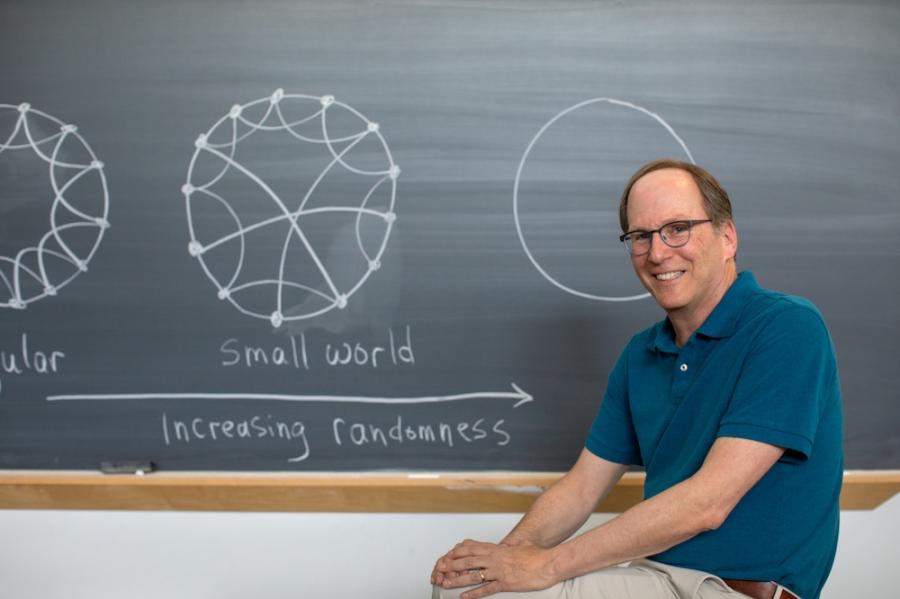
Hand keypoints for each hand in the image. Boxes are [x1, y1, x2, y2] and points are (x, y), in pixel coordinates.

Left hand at [432, 539, 557, 598]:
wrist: (548, 563)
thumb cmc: (534, 557)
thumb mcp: (516, 548)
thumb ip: (504, 549)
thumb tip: (498, 549)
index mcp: (496, 549)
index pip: (470, 548)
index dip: (456, 553)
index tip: (447, 556)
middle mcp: (495, 558)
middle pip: (467, 560)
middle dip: (451, 565)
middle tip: (440, 569)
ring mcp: (499, 571)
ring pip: (473, 575)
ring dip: (457, 579)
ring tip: (446, 583)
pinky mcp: (505, 583)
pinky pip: (486, 589)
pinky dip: (474, 594)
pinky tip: (465, 597)